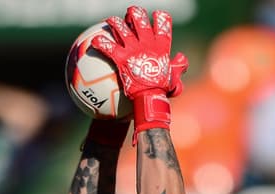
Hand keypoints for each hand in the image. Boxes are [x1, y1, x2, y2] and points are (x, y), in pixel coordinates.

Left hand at [91, 7, 187, 132]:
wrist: (150, 98)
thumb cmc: (162, 91)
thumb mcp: (174, 78)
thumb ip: (178, 67)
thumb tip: (180, 57)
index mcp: (161, 45)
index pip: (163, 23)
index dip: (159, 17)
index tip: (155, 16)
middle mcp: (147, 42)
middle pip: (139, 19)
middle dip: (134, 14)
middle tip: (129, 17)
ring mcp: (133, 49)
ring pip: (121, 27)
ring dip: (115, 22)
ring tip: (110, 22)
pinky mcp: (121, 58)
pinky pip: (107, 46)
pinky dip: (100, 43)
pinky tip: (93, 41)